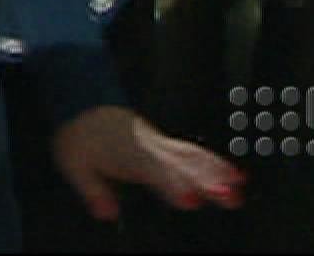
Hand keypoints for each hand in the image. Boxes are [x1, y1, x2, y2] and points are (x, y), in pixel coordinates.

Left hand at [51, 106, 245, 222]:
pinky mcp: (166, 144)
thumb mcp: (74, 165)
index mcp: (127, 151)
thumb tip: (106, 211)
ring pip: (193, 156)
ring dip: (217, 170)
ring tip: (238, 187)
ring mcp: (160, 143)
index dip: (172, 185)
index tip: (190, 199)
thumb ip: (93, 189)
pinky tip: (233, 174)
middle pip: (182, 164)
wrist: (82, 102)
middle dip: (206, 180)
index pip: (154, 170)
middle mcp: (149, 146)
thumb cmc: (80, 134)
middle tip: (230, 196)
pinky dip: (215, 161)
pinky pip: (194, 151)